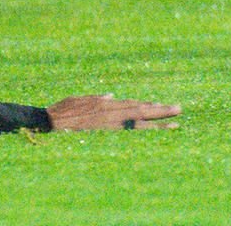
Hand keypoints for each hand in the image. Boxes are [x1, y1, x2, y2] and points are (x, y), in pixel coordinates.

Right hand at [45, 94, 180, 130]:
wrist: (51, 122)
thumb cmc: (63, 110)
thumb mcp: (80, 99)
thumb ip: (97, 98)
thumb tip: (110, 96)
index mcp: (106, 104)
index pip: (133, 104)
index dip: (149, 105)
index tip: (163, 105)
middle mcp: (111, 113)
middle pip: (141, 111)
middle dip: (161, 111)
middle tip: (180, 109)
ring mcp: (110, 124)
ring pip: (139, 123)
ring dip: (158, 124)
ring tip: (174, 125)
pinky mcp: (106, 134)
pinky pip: (129, 134)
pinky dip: (142, 133)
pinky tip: (153, 134)